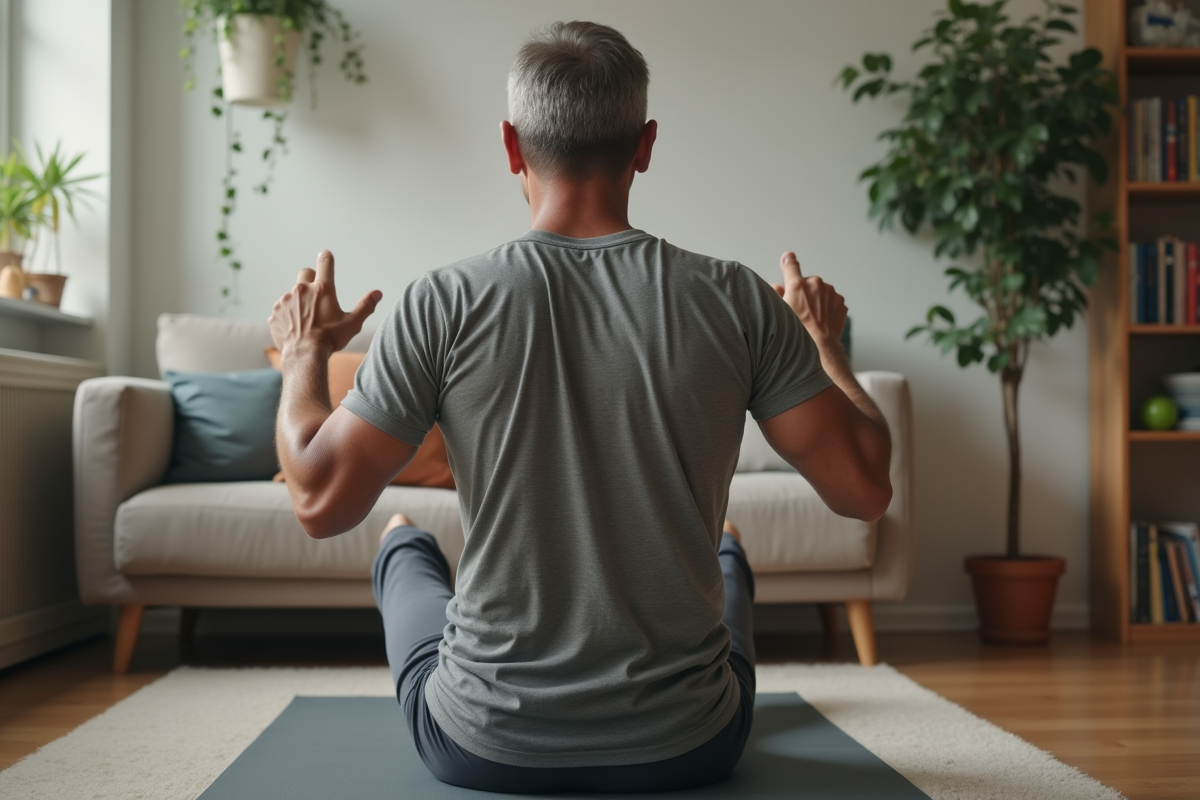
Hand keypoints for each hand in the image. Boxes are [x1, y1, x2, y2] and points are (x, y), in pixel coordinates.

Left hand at [268, 250, 382, 356]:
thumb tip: (378, 293)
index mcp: (322, 289)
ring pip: (293, 293)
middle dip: (311, 279)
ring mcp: (286, 301)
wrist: (304, 355)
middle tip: (317, 294)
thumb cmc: (330, 339)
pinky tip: (296, 328)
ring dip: (299, 301)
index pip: (325, 263)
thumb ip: (366, 306)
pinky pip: (282, 309)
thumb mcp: (352, 323)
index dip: (326, 257)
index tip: (326, 255)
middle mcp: (302, 290)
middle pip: (305, 273)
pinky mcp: (275, 313)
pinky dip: (288, 315)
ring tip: (307, 320)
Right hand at [772, 251, 845, 349]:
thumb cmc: (797, 331)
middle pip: (808, 283)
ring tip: (812, 317)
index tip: (788, 258)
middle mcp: (815, 283)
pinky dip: (827, 307)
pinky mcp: (840, 301)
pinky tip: (821, 319)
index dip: (788, 262)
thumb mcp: (780, 311)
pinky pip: (831, 301)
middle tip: (800, 309)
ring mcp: (830, 292)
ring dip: (817, 299)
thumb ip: (778, 293)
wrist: (820, 345)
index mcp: (797, 284)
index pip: (791, 265)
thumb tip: (777, 286)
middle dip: (805, 292)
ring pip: (821, 292)